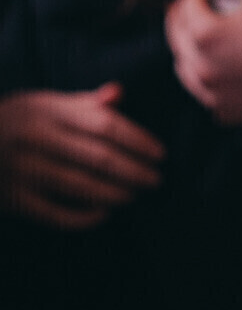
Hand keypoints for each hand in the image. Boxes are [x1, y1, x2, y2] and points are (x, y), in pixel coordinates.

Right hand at [0, 84, 162, 229]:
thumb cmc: (15, 122)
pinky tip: (103, 214)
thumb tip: (119, 92)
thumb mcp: (42, 103)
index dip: (138, 140)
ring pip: (80, 186)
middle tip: (155, 180)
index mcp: (48, 111)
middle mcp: (36, 139)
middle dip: (134, 171)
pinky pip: (54, 213)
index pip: (105, 125)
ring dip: (114, 193)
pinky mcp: (13, 198)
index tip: (160, 154)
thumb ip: (82, 102)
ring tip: (134, 195)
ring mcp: (22, 169)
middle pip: (98, 158)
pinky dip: (82, 217)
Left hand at [164, 0, 241, 124]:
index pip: (185, 5)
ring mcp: (211, 94)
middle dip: (183, 17)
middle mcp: (201, 67)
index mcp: (205, 35)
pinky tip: (223, 66)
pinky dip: (210, 78)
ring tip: (204, 37)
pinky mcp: (224, 112)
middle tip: (193, 6)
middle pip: (176, 36)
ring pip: (185, 67)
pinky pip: (206, 92)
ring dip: (190, 49)